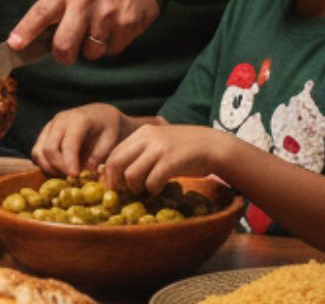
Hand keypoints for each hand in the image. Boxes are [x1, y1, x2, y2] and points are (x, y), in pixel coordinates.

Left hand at [8, 0, 158, 64]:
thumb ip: (58, 3)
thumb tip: (40, 33)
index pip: (40, 13)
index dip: (25, 31)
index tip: (15, 44)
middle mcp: (85, 3)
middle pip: (63, 45)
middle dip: (62, 55)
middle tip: (65, 52)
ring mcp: (107, 16)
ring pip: (90, 53)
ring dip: (90, 49)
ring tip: (96, 29)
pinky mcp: (128, 26)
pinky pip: (111, 50)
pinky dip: (110, 45)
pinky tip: (114, 27)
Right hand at [32, 104, 129, 178]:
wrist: (100, 114)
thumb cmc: (108, 127)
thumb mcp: (111, 139)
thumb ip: (100, 154)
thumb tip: (88, 169)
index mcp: (78, 121)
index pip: (68, 144)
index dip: (69, 162)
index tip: (75, 175)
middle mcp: (59, 121)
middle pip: (48, 149)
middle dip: (58, 167)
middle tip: (72, 177)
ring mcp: (49, 126)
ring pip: (38, 151)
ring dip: (48, 167)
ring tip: (64, 174)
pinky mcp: (45, 133)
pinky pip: (37, 151)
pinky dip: (44, 163)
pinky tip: (58, 169)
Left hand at [101, 123, 225, 194]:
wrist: (213, 146)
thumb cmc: (185, 148)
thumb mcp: (159, 143)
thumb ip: (140, 151)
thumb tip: (116, 171)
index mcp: (142, 133)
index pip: (114, 153)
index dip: (110, 172)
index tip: (114, 185)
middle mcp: (147, 138)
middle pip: (116, 163)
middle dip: (116, 182)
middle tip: (124, 192)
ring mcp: (159, 149)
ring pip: (131, 174)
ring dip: (135, 188)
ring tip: (144, 191)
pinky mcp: (171, 162)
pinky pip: (152, 181)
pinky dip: (152, 190)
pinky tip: (158, 190)